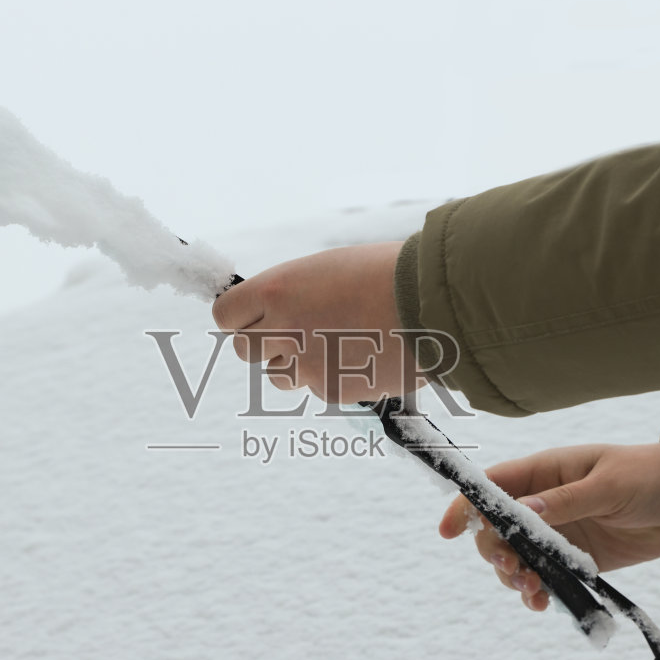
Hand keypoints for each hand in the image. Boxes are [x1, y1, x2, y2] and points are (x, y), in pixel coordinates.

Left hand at [212, 242, 419, 403]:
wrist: (434, 303)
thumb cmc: (387, 274)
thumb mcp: (328, 269)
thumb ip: (294, 293)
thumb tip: (275, 311)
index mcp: (277, 289)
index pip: (225, 315)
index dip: (240, 317)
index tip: (255, 316)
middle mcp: (283, 329)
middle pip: (245, 350)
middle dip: (265, 344)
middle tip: (297, 333)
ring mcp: (306, 365)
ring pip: (278, 376)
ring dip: (296, 365)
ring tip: (336, 343)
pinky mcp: (331, 390)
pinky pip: (317, 388)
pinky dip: (333, 377)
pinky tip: (363, 356)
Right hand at [439, 443, 659, 610]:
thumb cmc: (646, 476)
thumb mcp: (607, 483)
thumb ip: (566, 500)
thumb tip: (523, 511)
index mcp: (542, 474)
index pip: (490, 488)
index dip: (464, 507)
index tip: (448, 531)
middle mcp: (541, 505)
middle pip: (495, 530)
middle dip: (494, 551)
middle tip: (515, 568)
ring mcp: (555, 535)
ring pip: (515, 559)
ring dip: (513, 577)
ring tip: (532, 588)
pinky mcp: (574, 561)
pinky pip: (543, 579)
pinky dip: (536, 593)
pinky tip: (541, 602)